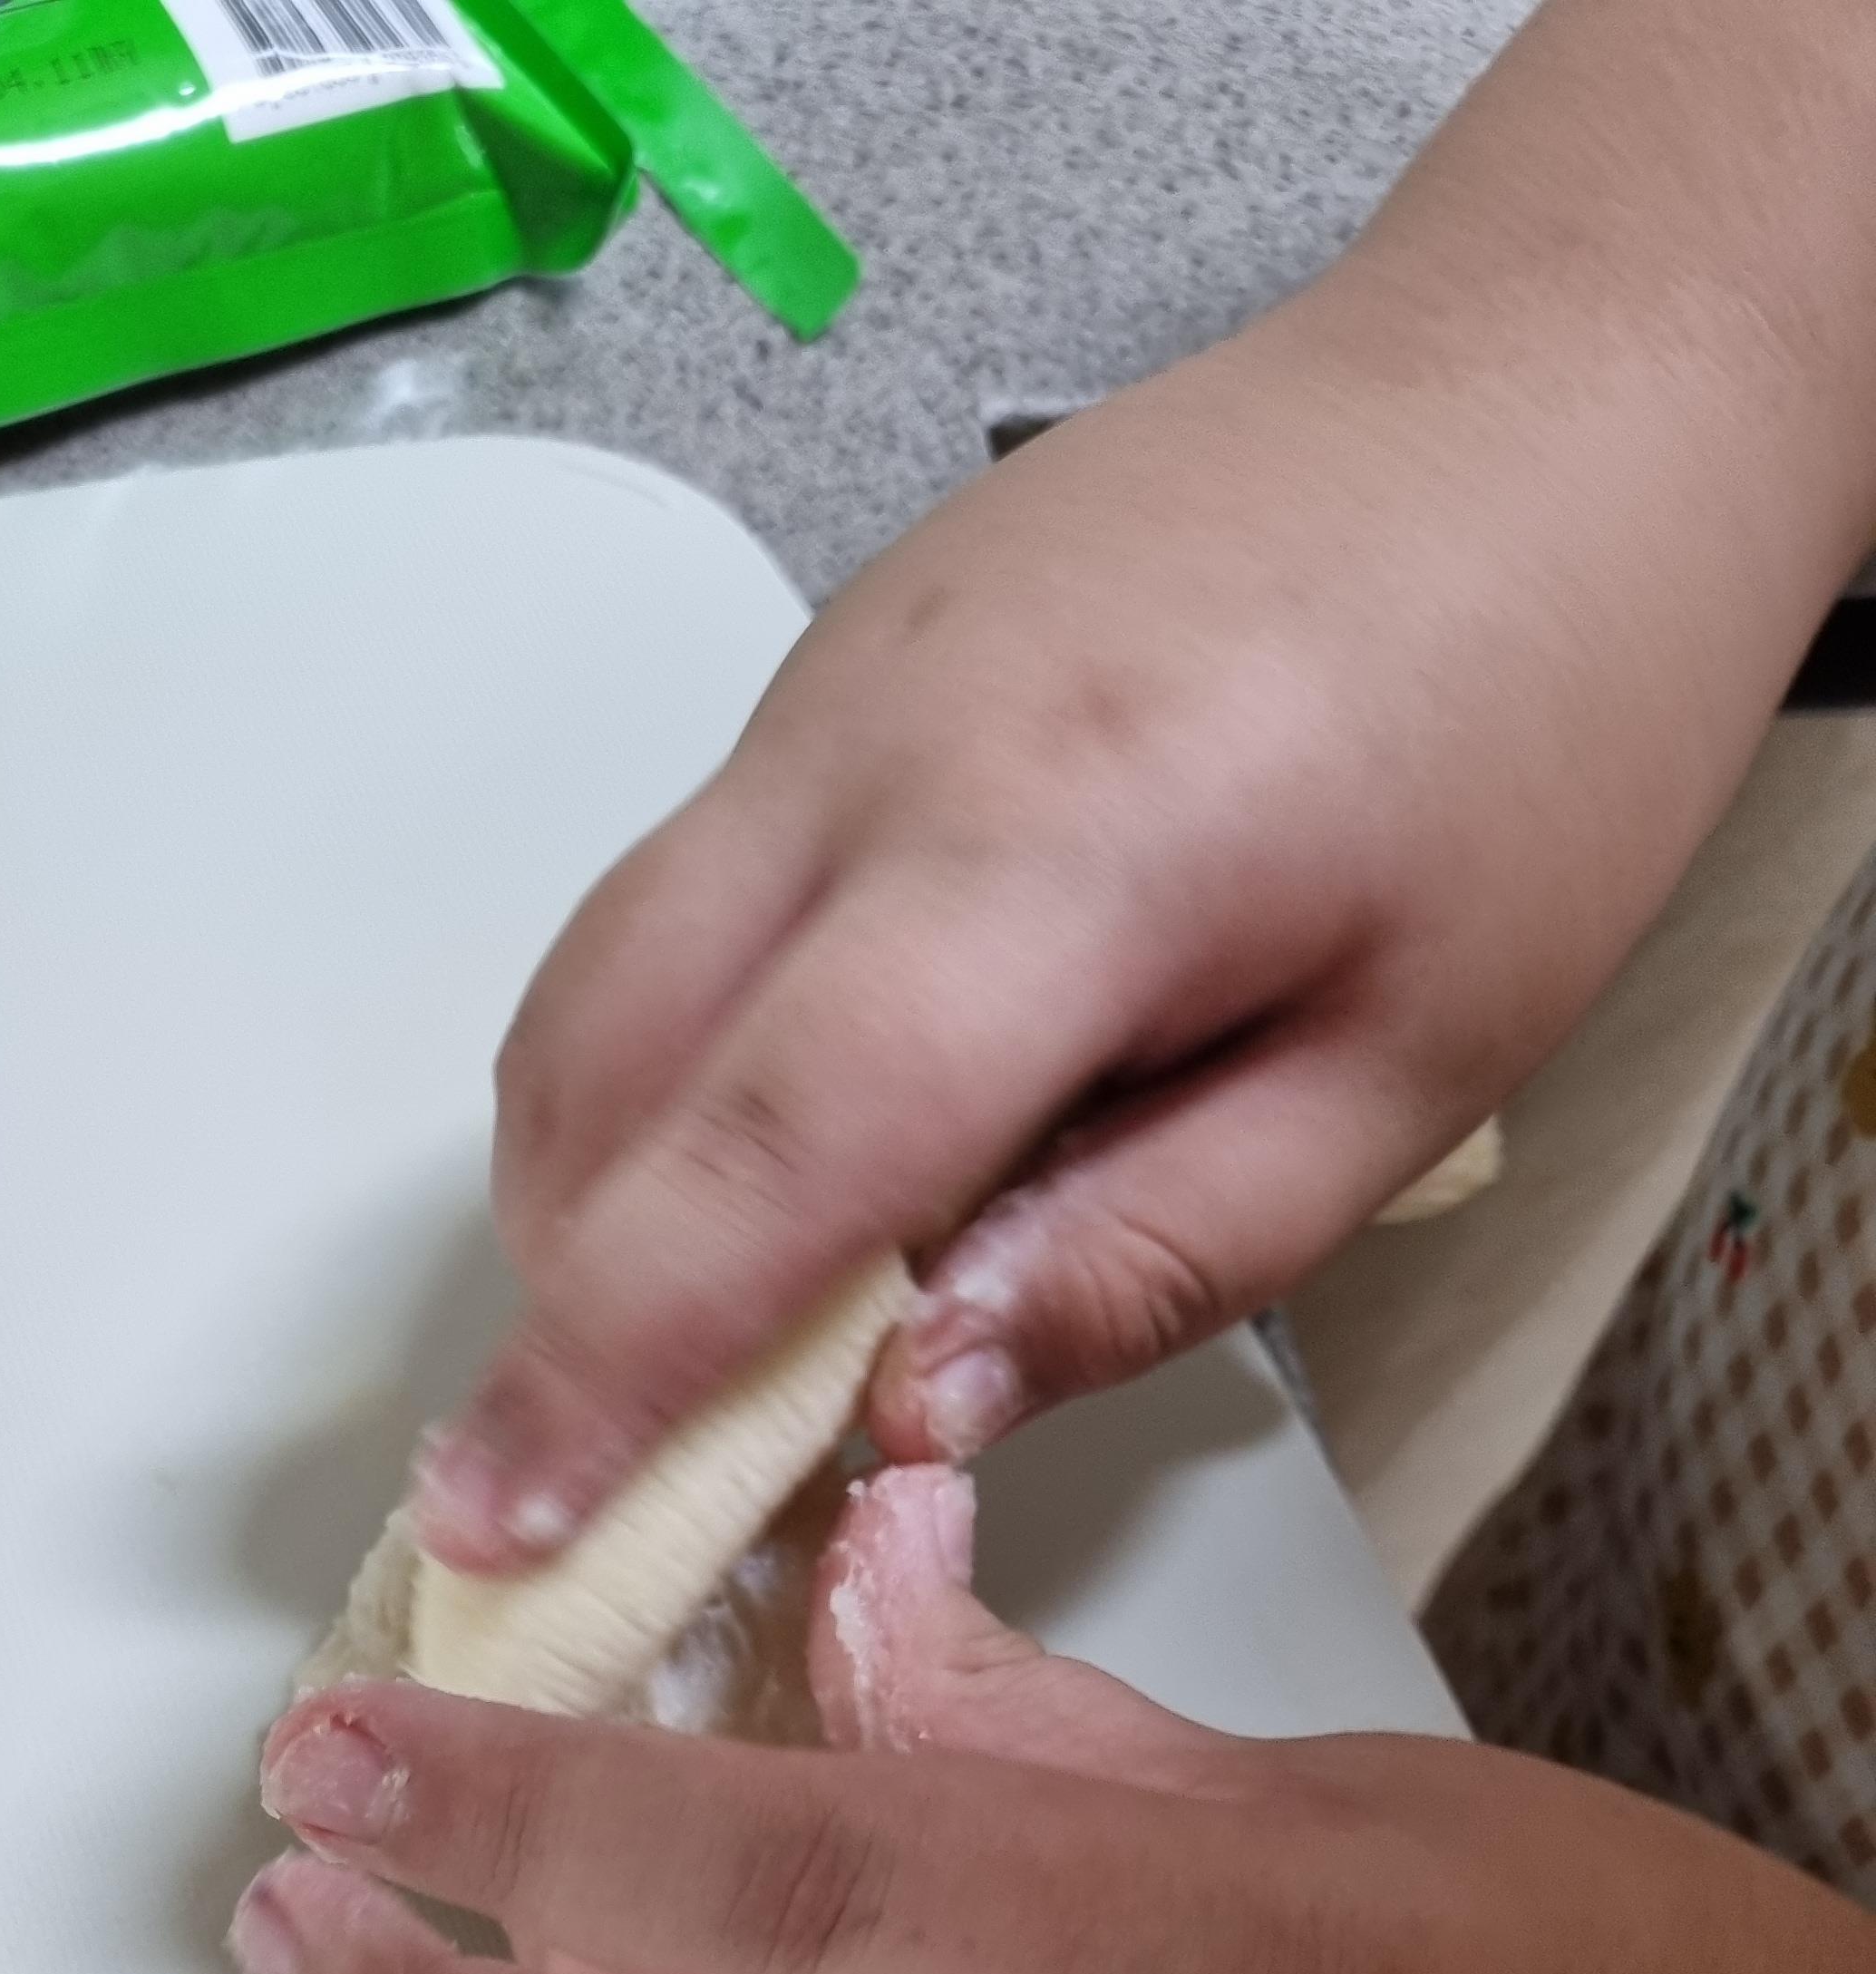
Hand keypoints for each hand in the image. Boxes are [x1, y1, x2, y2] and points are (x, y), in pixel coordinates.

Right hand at [412, 0, 1875, 1571]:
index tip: (498, 1524)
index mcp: (1054, 857)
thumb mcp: (1416, 1062)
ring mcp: (821, 687)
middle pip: (605, 1072)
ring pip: (597, 981)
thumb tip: (911, 1408)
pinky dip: (659, 1062)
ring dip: (600, 1183)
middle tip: (623, 1469)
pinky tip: (789, 1139)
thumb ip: (1155, 1257)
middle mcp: (875, 751)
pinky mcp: (821, 669)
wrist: (1543, 380)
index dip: (608, 1368)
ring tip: (708, 1324)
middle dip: (569, 1301)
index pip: (760, 1157)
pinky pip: (667, 899)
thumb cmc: (1535, 717)